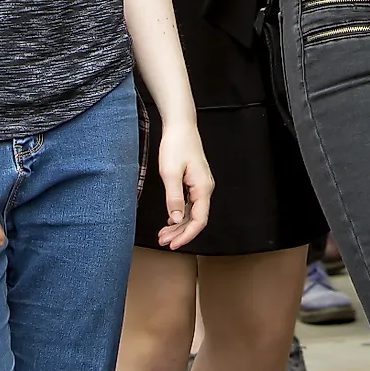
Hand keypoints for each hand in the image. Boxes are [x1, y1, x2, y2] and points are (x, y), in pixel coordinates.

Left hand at [152, 120, 214, 249]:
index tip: (173, 245)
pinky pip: (190, 204)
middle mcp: (205, 189)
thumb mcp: (170, 172)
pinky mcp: (194, 182)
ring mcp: (200, 186)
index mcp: (203, 188)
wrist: (180, 125)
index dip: (187, 235)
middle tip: (164, 242)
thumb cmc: (176, 144)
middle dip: (180, 233)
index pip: (199, 220)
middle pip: (196, 219)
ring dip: (178, 225)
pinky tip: (170, 220)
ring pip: (192, 213)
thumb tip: (176, 218)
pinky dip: (180, 214)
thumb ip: (174, 197)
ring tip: (163, 235)